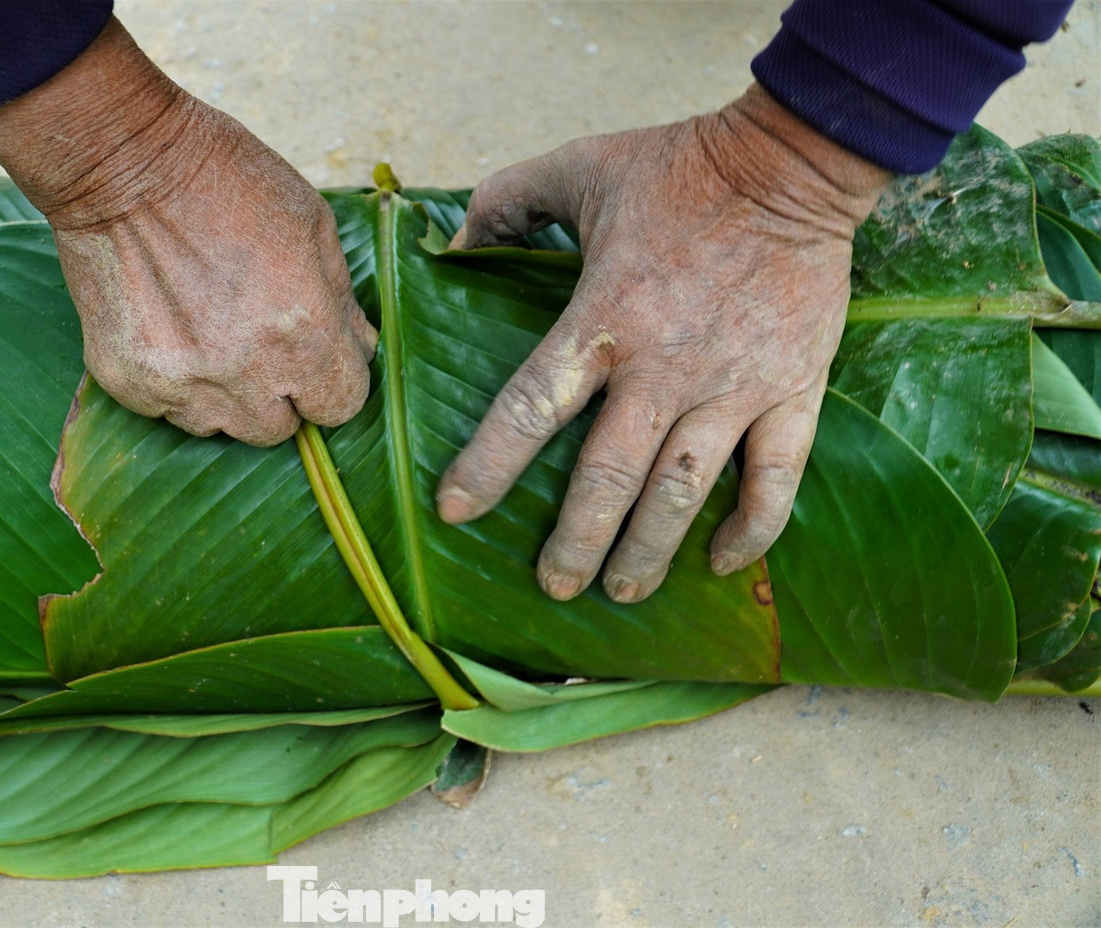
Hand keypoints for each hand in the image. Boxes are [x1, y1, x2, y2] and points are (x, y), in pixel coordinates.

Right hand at [0, 19, 374, 445]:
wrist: (122, 162)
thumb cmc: (227, 180)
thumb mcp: (313, 225)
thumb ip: (340, 301)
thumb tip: (357, 347)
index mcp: (304, 334)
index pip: (341, 407)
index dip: (331, 382)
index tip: (314, 359)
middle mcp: (246, 374)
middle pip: (279, 430)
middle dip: (277, 394)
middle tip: (256, 343)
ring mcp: (182, 385)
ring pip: (220, 427)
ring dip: (224, 395)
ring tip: (208, 333)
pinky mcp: (129, 383)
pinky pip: (166, 411)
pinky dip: (173, 384)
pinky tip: (167, 329)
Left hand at [436, 86, 889, 601]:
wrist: (794, 164)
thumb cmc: (680, 168)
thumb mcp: (580, 166)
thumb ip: (507, 202)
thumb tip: (453, 245)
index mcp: (603, 318)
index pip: (531, 408)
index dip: (488, 465)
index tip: (456, 511)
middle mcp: (664, 367)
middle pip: (607, 478)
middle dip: (576, 543)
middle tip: (554, 586)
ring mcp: (732, 387)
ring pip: (682, 493)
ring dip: (648, 552)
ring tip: (622, 594)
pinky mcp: (792, 392)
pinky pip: (775, 480)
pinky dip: (751, 530)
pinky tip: (722, 563)